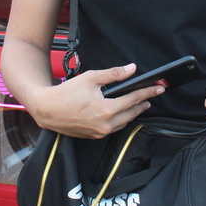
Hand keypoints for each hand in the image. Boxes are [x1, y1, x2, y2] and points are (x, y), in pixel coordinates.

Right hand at [24, 63, 163, 138]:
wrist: (46, 109)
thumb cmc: (66, 93)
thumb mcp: (90, 78)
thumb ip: (113, 74)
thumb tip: (131, 69)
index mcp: (107, 110)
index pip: (134, 99)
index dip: (148, 92)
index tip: (158, 88)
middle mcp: (106, 125)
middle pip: (132, 113)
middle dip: (143, 104)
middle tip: (152, 96)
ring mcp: (100, 132)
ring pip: (124, 123)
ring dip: (132, 113)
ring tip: (139, 104)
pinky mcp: (94, 136)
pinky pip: (113, 128)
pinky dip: (120, 120)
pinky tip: (121, 113)